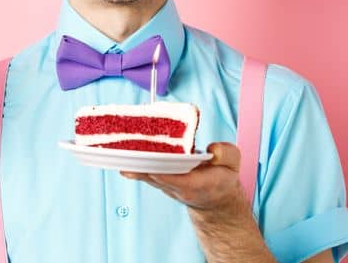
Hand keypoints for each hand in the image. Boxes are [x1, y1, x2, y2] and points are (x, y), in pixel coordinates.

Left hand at [121, 142, 248, 213]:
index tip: (150, 164)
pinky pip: (141, 169)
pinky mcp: (155, 179)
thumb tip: (212, 149)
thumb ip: (227, 154)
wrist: (214, 199)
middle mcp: (175, 187)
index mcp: (195, 184)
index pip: (175, 180)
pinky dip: (131, 160)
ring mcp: (163, 185)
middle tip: (123, 153)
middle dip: (140, 164)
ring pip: (143, 173)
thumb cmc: (222, 178)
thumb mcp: (233, 165)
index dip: (162, 172)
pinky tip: (117, 150)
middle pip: (154, 175)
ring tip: (114, 148)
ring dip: (130, 161)